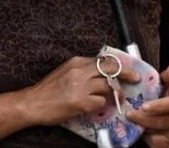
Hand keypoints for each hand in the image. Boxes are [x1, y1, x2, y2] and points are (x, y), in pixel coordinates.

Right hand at [22, 55, 141, 126]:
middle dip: (126, 73)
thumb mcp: (64, 73)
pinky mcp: (81, 102)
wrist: (33, 103)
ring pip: (109, 86)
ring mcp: (81, 86)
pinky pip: (101, 102)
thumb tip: (101, 74)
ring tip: (115, 99)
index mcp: (76, 62)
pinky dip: (101, 105)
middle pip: (111, 69)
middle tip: (135, 79)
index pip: (103, 60)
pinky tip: (94, 107)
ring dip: (114, 94)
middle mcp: (79, 71)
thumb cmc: (48, 90)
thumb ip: (81, 71)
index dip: (118, 65)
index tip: (128, 69)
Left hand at [126, 65, 168, 147]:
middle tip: (129, 114)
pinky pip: (160, 143)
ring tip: (132, 121)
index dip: (158, 106)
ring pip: (161, 132)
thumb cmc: (164, 96)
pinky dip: (150, 139)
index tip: (143, 107)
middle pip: (164, 121)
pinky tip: (141, 133)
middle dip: (145, 119)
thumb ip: (167, 77)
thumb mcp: (165, 84)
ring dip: (145, 127)